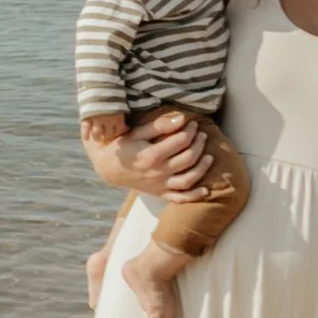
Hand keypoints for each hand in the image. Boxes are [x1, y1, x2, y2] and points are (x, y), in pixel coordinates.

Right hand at [92, 108, 212, 196]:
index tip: (193, 124)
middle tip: (202, 135)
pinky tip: (206, 190)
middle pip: (188, 159)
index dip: (190, 131)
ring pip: (188, 179)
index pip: (180, 141)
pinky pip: (180, 198)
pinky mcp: (159, 193)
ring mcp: (159, 185)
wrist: (108, 168)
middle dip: (199, 144)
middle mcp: (158, 172)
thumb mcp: (136, 133)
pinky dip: (194, 196)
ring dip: (202, 168)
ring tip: (209, 156)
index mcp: (152, 155)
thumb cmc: (122, 146)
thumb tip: (182, 119)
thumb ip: (159, 126)